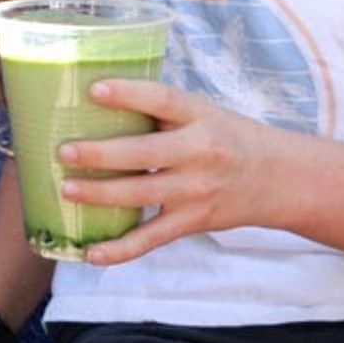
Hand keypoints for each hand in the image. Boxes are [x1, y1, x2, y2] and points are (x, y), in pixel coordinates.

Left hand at [57, 80, 292, 264]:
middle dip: (100, 154)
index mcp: (199, 116)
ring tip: (67, 190)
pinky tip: (92, 253)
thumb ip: (162, 110)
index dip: (128, 93)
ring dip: (100, 194)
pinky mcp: (193, 221)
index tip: (93, 89)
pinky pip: (152, 239)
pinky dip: (121, 249)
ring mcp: (195, 190)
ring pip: (141, 194)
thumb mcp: (204, 112)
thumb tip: (99, 101)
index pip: (162, 99)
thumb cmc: (229, 137)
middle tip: (64, 151)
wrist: (279, 178)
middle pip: (144, 152)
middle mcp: (198, 152)